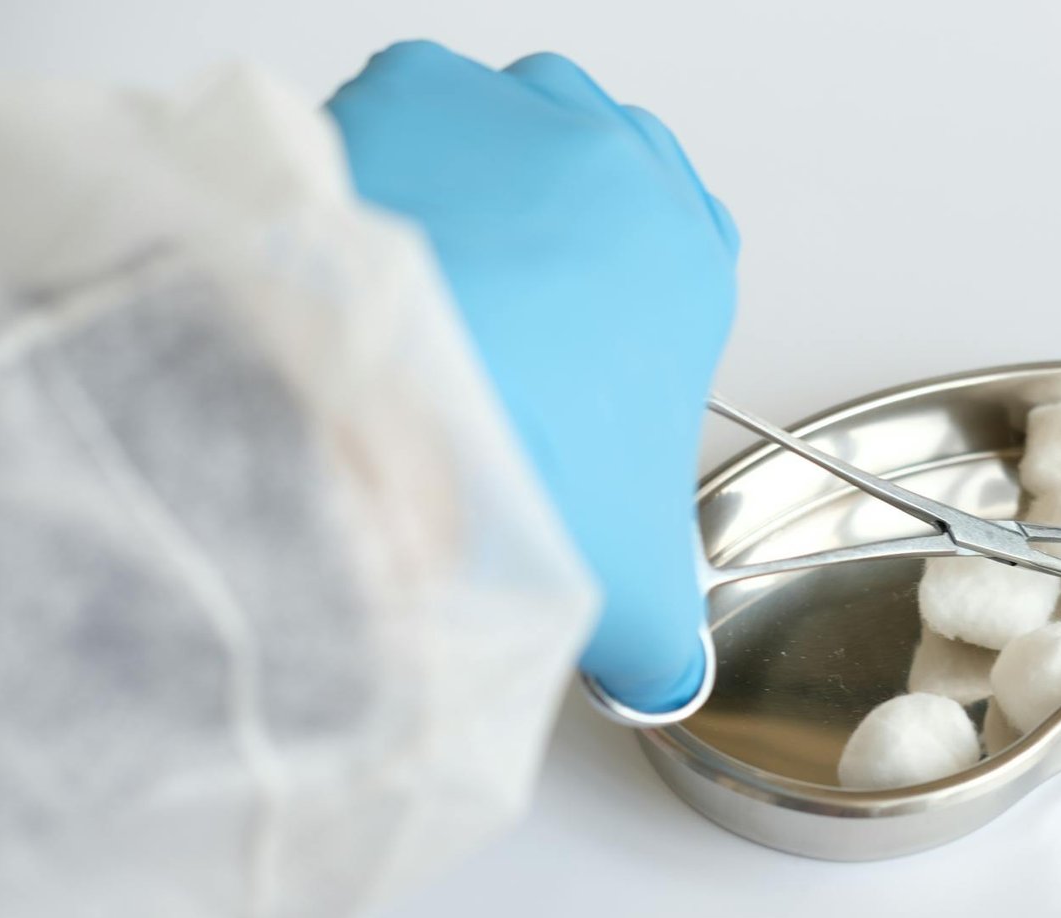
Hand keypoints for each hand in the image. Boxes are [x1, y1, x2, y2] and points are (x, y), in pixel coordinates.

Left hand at [328, 41, 737, 710]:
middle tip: (509, 305)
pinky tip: (367, 238)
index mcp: (689, 269)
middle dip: (562, 222)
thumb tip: (666, 678)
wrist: (406, 411)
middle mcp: (616, 175)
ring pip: (508, 122)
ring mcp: (514, 123)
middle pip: (602, 166)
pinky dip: (387, 155)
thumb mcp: (631, 585)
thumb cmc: (540, 467)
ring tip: (433, 275)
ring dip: (480, 177)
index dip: (638, 284)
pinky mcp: (411, 96)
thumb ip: (662, 639)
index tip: (596, 326)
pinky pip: (405, 106)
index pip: (693, 236)